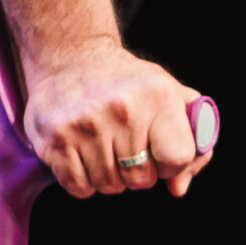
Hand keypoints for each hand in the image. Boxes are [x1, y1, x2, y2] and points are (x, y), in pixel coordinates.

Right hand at [21, 42, 212, 198]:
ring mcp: (87, 125)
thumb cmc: (128, 83)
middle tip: (126, 148)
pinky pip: (79, 187)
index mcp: (159, 96)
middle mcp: (124, 109)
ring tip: (103, 146)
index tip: (160, 155)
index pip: (178, 157)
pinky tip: (83, 154)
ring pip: (109, 186)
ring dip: (109, 176)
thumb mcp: (168, 93)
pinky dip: (83, 180)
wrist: (71, 56)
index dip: (171, 165)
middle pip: (141, 179)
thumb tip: (178, 188)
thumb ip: (189, 139)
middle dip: (137, 172)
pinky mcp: (57, 139)